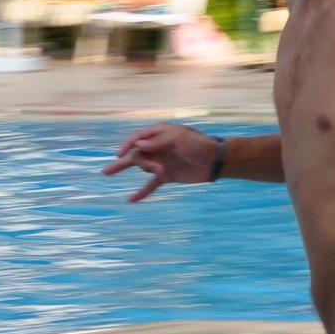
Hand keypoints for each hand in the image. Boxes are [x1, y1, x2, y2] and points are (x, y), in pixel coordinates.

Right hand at [102, 123, 221, 202]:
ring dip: (148, 171)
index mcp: (159, 133)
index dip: (127, 146)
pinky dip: (141, 192)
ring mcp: (160, 161)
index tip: (119, 155)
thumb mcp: (180, 138)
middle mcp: (157, 147)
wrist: (215, 161)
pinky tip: (130, 200)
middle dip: (143, 162)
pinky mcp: (166, 176)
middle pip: (138, 154)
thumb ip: (158, 140)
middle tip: (157, 168)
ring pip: (142, 167)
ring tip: (161, 172)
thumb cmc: (199, 145)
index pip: (137, 138)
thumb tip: (138, 144)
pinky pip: (150, 185)